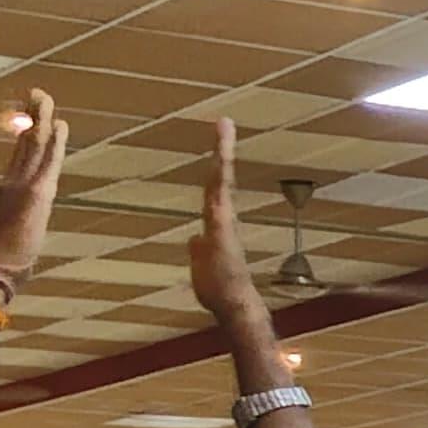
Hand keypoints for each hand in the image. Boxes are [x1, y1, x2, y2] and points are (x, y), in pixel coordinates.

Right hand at [0, 89, 68, 282]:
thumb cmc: (1, 257)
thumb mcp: (2, 232)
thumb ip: (1, 220)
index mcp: (7, 190)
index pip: (19, 155)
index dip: (26, 132)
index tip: (31, 114)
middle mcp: (13, 182)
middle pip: (25, 143)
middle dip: (32, 117)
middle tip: (36, 93)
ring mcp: (23, 185)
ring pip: (34, 145)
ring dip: (41, 119)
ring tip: (45, 98)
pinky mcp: (35, 193)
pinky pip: (47, 160)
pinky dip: (53, 141)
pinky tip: (59, 125)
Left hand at [186, 119, 264, 337]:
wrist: (233, 306)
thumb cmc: (219, 291)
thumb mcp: (201, 266)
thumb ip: (198, 250)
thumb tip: (194, 239)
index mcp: (216, 223)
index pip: (213, 188)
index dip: (215, 165)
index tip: (218, 142)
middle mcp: (222, 217)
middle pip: (219, 177)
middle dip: (222, 149)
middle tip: (224, 122)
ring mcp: (224, 222)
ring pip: (219, 182)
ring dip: (222, 155)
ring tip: (223, 130)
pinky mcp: (223, 230)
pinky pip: (219, 199)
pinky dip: (220, 180)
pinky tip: (220, 160)